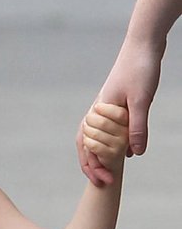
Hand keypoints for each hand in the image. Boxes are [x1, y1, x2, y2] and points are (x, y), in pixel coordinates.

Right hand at [76, 35, 163, 184]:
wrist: (142, 45)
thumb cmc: (139, 69)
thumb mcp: (141, 100)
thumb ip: (137, 127)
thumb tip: (135, 154)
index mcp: (99, 111)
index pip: (88, 145)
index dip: (94, 165)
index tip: (104, 181)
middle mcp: (97, 111)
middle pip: (85, 144)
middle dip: (92, 165)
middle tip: (104, 183)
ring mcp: (105, 107)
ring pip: (92, 136)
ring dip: (96, 155)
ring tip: (105, 170)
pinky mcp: (115, 103)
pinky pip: (105, 128)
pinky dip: (108, 142)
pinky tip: (122, 149)